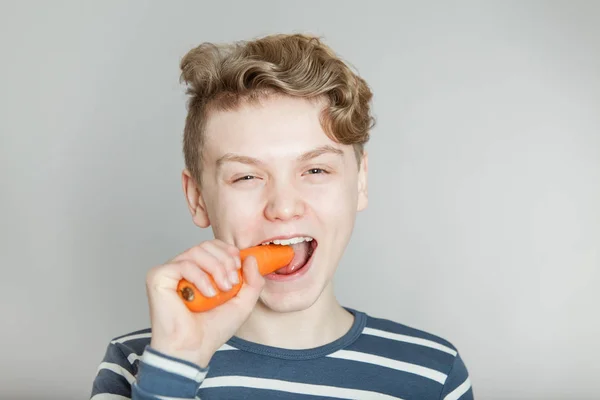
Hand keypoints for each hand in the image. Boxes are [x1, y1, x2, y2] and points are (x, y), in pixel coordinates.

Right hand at [145, 239, 264, 366]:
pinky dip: (200, 277)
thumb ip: (253, 281)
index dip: (228, 251)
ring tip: (221, 290)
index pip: (213, 246)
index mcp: (199, 270)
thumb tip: (250, 258)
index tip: (238, 267)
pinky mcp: (158, 277)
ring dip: (215, 268)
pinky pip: (183, 264)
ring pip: (196, 251)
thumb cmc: (212, 329)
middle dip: (225, 261)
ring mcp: (169, 271)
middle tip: (231, 283)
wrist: (193, 349)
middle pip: (206, 245)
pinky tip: (208, 294)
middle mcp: (183, 268)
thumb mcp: (243, 303)